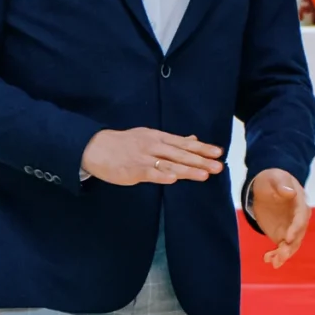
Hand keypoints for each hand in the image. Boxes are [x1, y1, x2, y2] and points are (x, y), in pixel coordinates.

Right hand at [82, 128, 224, 186]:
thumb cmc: (124, 143)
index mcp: (158, 137)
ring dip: (188, 169)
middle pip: (180, 154)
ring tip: (204, 175)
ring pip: (169, 164)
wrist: (96, 147)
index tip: (218, 152)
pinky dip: (162, 175)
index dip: (202, 148)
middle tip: (218, 166)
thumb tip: (194, 139)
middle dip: (201, 160)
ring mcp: (143, 158)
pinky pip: (149, 173)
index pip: (184, 143)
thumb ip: (172, 141)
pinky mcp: (133, 170)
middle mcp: (153, 146)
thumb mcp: (149, 136)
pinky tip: (174, 179)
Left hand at [248, 169, 308, 266]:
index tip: (287, 238)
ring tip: (274, 262)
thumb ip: (282, 184)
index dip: (295, 228)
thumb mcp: (274, 177)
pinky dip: (276, 255)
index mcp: (300, 204)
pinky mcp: (282, 235)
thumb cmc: (272, 179)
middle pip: (298, 234)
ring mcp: (291, 228)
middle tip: (281, 254)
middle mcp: (299, 219)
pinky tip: (267, 260)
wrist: (266, 186)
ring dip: (283, 254)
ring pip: (291, 244)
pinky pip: (282, 247)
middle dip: (290, 246)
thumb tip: (290, 192)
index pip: (301, 218)